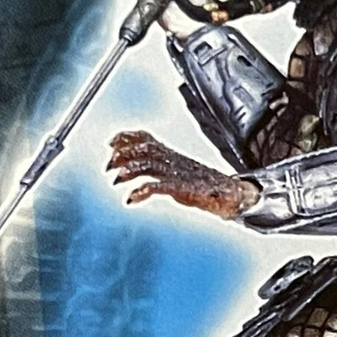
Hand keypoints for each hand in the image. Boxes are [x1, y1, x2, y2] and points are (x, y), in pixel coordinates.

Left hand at [108, 131, 258, 219]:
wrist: (227, 193)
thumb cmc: (204, 185)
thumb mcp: (179, 171)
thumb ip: (161, 169)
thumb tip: (142, 174)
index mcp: (171, 154)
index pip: (146, 138)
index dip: (127, 137)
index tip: (111, 141)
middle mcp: (172, 160)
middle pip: (143, 149)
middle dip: (122, 155)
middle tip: (109, 165)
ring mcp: (176, 174)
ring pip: (147, 164)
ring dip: (128, 171)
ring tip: (117, 179)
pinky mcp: (180, 189)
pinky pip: (157, 186)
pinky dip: (141, 191)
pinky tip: (131, 198)